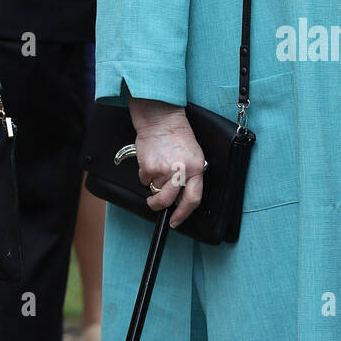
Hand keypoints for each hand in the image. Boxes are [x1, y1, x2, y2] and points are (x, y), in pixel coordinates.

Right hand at [129, 99, 206, 227]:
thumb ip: (190, 176)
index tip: (176, 221)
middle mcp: (181, 172)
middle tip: (154, 204)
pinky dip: (144, 173)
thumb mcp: (193, 156)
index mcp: (196, 169)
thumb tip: (179, 197)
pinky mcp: (148, 167)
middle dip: (158, 206)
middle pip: (167, 200)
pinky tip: (150, 159)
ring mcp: (164, 170)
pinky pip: (144, 179)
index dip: (183, 214)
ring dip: (153, 182)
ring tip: (157, 165)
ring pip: (154, 189)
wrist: (162, 119)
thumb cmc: (178, 136)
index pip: (193, 199)